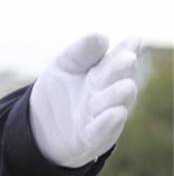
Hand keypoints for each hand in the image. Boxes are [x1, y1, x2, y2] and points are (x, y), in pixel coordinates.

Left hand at [28, 33, 139, 167]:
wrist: (40, 126)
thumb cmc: (59, 91)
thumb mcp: (65, 66)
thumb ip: (81, 52)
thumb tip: (101, 36)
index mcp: (103, 73)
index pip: (117, 59)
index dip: (126, 49)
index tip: (134, 40)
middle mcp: (107, 94)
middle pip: (118, 80)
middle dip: (121, 71)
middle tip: (127, 59)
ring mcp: (101, 116)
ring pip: (114, 105)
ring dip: (118, 96)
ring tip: (126, 86)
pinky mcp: (91, 138)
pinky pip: (100, 131)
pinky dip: (107, 123)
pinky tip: (116, 113)